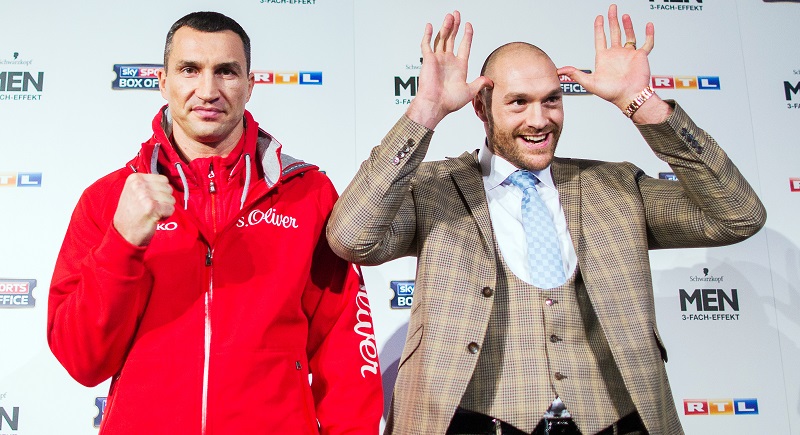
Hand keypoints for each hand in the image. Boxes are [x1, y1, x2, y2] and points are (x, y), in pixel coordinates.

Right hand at [113, 173, 175, 246]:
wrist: (123, 233)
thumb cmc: (130, 215)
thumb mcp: (134, 192)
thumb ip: (148, 185)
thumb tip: (165, 182)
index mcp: (135, 178)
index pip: (163, 179)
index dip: (161, 191)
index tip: (151, 199)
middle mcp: (139, 185)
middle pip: (168, 188)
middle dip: (163, 200)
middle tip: (151, 208)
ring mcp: (145, 195)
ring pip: (171, 199)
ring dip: (164, 208)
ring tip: (151, 213)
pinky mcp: (152, 207)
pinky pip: (170, 209)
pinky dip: (165, 216)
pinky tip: (154, 218)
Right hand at [406, 11, 491, 129]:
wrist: (435, 105)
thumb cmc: (450, 102)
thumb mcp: (470, 91)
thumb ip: (480, 83)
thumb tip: (490, 81)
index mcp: (459, 67)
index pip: (464, 46)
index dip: (467, 35)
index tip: (468, 25)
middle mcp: (448, 61)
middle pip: (452, 39)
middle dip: (455, 26)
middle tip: (457, 14)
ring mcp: (438, 60)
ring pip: (442, 38)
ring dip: (445, 27)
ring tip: (449, 16)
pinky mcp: (428, 60)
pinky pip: (427, 45)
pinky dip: (427, 35)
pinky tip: (429, 26)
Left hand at [558, 4, 667, 121]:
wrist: (629, 97)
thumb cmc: (611, 93)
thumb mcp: (590, 83)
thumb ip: (575, 74)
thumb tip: (560, 71)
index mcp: (604, 58)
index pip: (601, 38)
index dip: (599, 28)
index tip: (599, 18)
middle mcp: (617, 54)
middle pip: (614, 33)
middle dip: (612, 20)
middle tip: (612, 8)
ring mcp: (629, 54)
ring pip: (629, 35)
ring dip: (627, 25)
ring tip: (624, 15)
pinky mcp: (641, 56)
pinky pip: (647, 43)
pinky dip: (649, 34)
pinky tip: (648, 25)